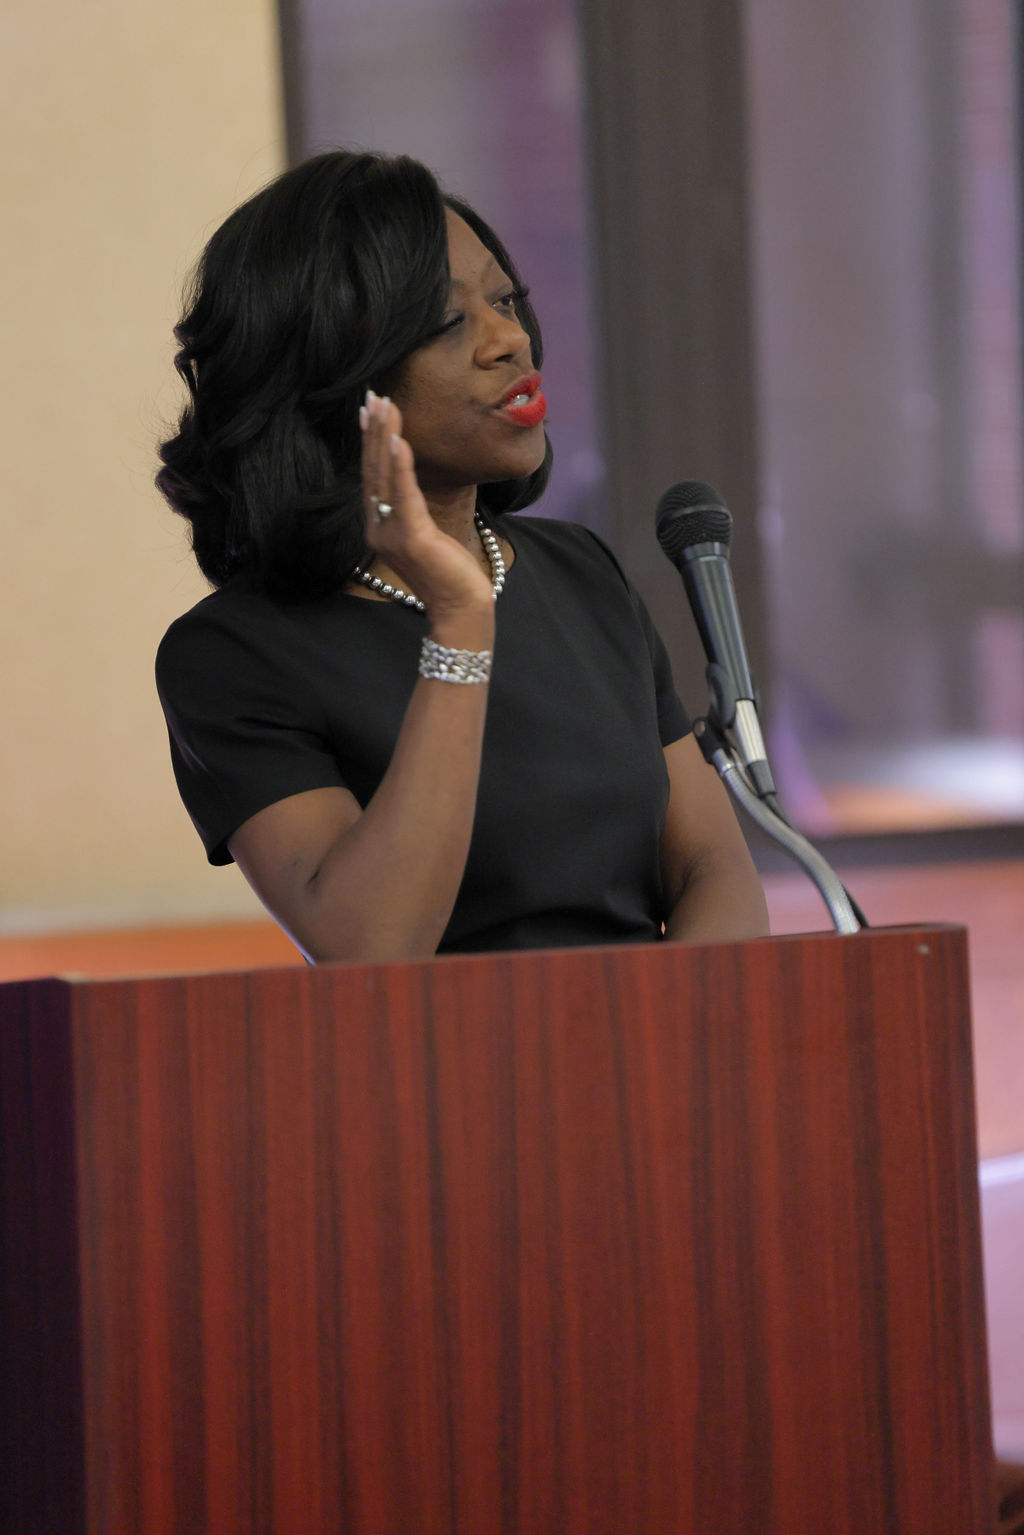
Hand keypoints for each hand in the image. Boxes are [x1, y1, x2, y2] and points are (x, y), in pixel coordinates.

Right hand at [360, 391, 493, 616]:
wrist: (460, 610)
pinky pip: (404, 496)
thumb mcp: (427, 535)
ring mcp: (392, 534)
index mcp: (380, 528)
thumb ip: (413, 508)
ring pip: (386, 477)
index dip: (372, 443)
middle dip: (374, 431)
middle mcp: (378, 529)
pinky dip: (402, 466)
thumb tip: (410, 478)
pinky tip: (401, 440)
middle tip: (373, 396)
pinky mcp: (412, 538)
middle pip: (374, 471)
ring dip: (385, 438)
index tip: (371, 412)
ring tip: (385, 407)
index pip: (373, 477)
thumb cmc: (450, 575)